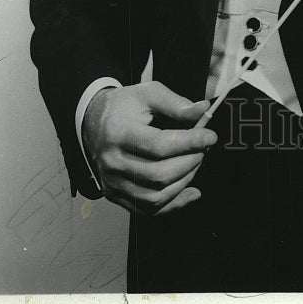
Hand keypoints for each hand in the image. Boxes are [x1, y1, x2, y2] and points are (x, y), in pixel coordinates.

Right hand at [81, 80, 216, 215]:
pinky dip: (175, 203)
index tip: (210, 136)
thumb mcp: (148, 93)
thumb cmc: (124, 106)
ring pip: (156, 196)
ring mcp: (112, 183)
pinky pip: (149, 209)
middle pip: (159, 174)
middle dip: (190, 162)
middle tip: (203, 148)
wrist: (92, 122)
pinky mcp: (116, 195)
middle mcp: (112, 163)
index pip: (159, 145)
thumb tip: (203, 110)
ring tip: (195, 161)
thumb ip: (176, 103)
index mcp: (118, 133)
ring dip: (185, 181)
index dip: (190, 142)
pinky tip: (191, 190)